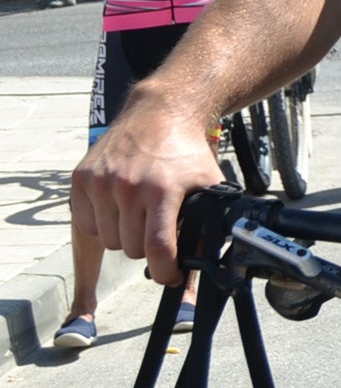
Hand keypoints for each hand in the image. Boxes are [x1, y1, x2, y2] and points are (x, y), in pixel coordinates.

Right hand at [72, 93, 225, 285]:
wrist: (160, 112)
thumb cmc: (187, 152)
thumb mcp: (209, 184)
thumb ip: (211, 221)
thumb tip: (212, 259)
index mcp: (162, 191)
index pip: (158, 251)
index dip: (165, 272)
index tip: (170, 275)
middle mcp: (127, 187)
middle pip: (131, 249)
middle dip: (146, 248)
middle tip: (157, 231)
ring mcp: (100, 183)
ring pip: (107, 241)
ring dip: (123, 236)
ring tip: (139, 216)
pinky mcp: (81, 179)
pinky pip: (86, 224)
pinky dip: (101, 224)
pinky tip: (118, 208)